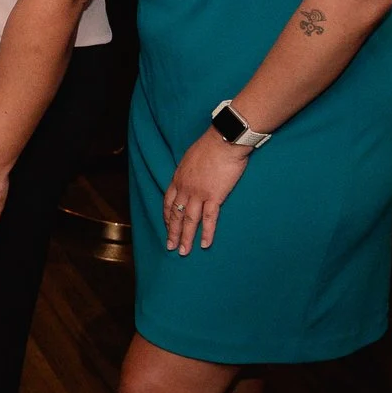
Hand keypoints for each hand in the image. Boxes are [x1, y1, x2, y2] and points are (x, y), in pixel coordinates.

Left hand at [164, 128, 253, 253]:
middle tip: (170, 247)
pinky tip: (204, 245)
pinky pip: (209, 219)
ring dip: (185, 238)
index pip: (169, 202)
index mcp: (178, 178)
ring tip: (182, 252)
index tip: (168, 226)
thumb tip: (190, 175)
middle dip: (172, 232)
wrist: (224, 141)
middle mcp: (185, 188)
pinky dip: (206, 233)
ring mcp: (198, 194)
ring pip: (189, 220)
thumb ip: (188, 170)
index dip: (167, 216)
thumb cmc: (210, 145)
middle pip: (176, 215)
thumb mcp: (191, 157)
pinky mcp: (214, 197)